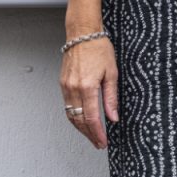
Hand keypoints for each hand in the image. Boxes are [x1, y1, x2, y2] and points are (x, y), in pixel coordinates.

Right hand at [59, 35, 118, 149]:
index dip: (97, 133)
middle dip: (89, 134)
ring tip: (91, 135)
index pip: (91, 118)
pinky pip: (66, 105)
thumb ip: (111, 98)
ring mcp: (65, 86)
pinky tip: (81, 120)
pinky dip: (74, 116)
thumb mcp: (111, 73)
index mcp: (87, 86)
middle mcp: (73, 88)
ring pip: (70, 115)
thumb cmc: (98, 48)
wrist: (82, 33)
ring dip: (80, 128)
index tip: (103, 142)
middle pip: (79, 120)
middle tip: (98, 143)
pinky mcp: (62, 83)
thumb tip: (113, 117)